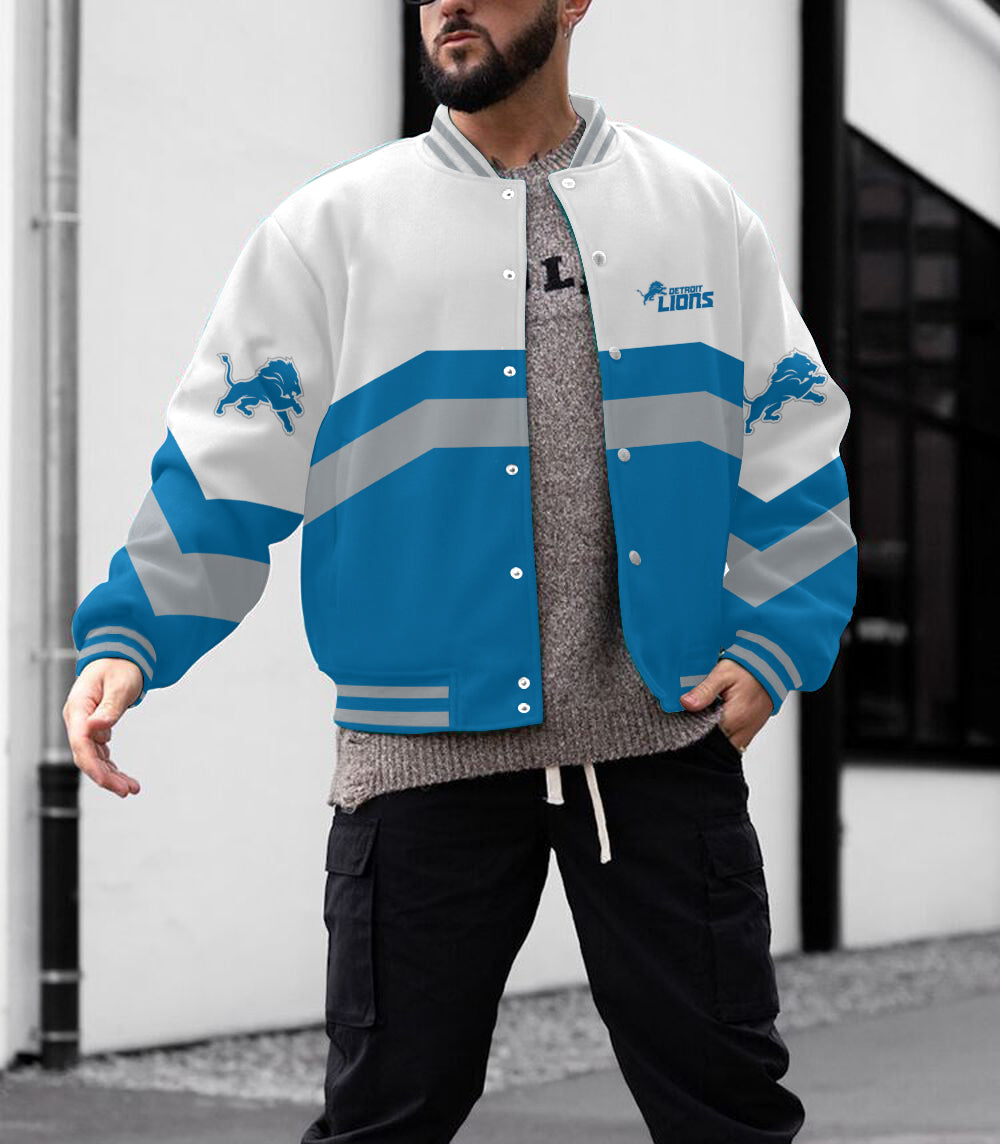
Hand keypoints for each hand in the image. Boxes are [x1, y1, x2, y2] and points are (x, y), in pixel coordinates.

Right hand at [63, 659, 143, 798]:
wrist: (120, 658)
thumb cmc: (119, 667)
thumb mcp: (119, 684)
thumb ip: (109, 707)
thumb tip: (95, 729)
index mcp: (78, 708)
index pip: (81, 743)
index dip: (93, 766)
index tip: (110, 782)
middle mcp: (78, 720)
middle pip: (85, 756)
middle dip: (105, 777)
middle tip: (128, 791)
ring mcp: (84, 727)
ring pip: (93, 759)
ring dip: (110, 776)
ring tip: (132, 789)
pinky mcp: (94, 731)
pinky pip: (100, 754)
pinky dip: (112, 768)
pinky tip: (126, 779)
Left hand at [678, 658, 772, 750]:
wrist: (771, 670)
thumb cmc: (749, 670)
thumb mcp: (723, 673)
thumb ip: (704, 690)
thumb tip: (686, 703)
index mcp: (735, 718)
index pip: (704, 735)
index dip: (690, 727)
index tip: (683, 716)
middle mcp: (742, 731)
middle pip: (713, 743)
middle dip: (699, 732)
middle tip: (694, 714)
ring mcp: (747, 734)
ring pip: (722, 745)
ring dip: (711, 734)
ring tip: (705, 716)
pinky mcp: (748, 733)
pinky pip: (731, 741)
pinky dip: (721, 734)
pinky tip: (715, 719)